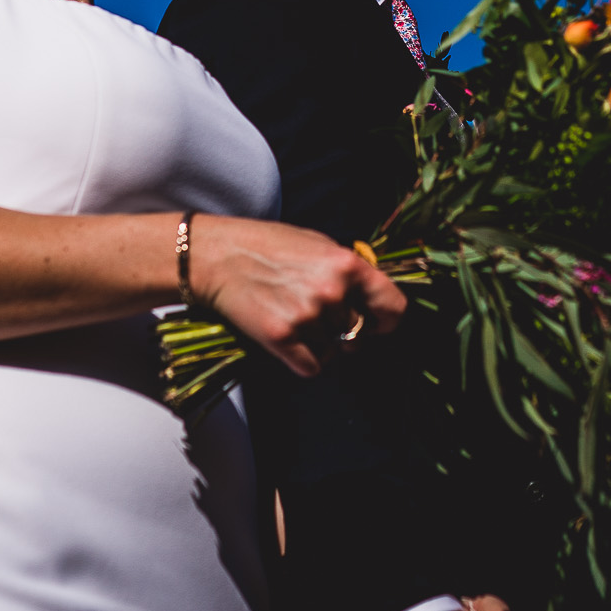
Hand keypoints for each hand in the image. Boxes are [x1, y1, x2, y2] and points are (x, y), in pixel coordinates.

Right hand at [189, 216, 406, 378]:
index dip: (387, 320)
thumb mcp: (318, 243)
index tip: (377, 325)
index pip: (393, 307)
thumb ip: (348, 270)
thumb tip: (371, 297)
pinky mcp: (282, 338)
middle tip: (317, 317)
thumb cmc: (268, 245)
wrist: (217, 256)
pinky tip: (287, 340)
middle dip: (343, 331)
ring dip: (320, 345)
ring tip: (294, 321)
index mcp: (347, 265)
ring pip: (333, 352)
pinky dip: (303, 360)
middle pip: (358, 333)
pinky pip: (311, 367)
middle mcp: (332, 292)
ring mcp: (307, 316)